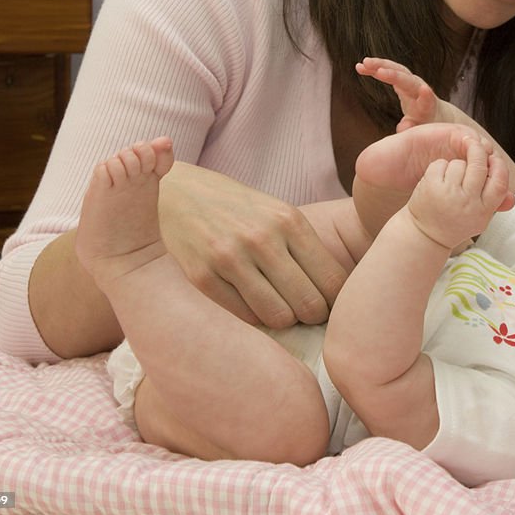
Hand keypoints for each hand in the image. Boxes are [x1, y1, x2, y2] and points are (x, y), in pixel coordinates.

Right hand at [157, 162, 345, 327]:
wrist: (174, 194)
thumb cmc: (236, 210)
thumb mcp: (275, 213)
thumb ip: (303, 247)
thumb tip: (340, 293)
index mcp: (289, 220)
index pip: (333, 281)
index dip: (336, 302)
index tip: (329, 305)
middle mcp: (262, 238)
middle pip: (310, 304)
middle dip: (312, 316)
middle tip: (304, 314)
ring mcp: (229, 257)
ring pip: (279, 317)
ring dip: (283, 321)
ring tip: (278, 311)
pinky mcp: (201, 277)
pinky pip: (244, 318)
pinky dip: (252, 319)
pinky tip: (249, 306)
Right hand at [355, 57, 457, 130]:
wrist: (433, 111)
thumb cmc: (426, 123)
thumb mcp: (421, 129)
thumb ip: (412, 128)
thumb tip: (403, 128)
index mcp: (426, 106)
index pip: (427, 100)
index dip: (426, 96)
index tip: (424, 89)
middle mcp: (420, 90)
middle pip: (408, 80)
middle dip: (394, 75)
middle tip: (378, 71)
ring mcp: (411, 81)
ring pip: (397, 70)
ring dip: (381, 65)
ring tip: (363, 63)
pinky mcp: (403, 78)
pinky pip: (389, 70)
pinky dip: (376, 68)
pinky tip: (360, 67)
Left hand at [407, 140, 510, 249]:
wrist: (427, 234)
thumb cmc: (455, 222)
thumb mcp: (478, 219)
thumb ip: (495, 204)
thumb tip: (511, 198)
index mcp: (482, 210)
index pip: (499, 181)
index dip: (499, 165)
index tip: (493, 159)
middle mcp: (467, 202)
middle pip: (479, 165)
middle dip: (478, 151)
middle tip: (474, 149)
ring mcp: (448, 194)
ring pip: (459, 163)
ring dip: (456, 165)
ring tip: (452, 180)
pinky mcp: (431, 187)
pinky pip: (441, 164)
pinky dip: (440, 167)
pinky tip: (438, 179)